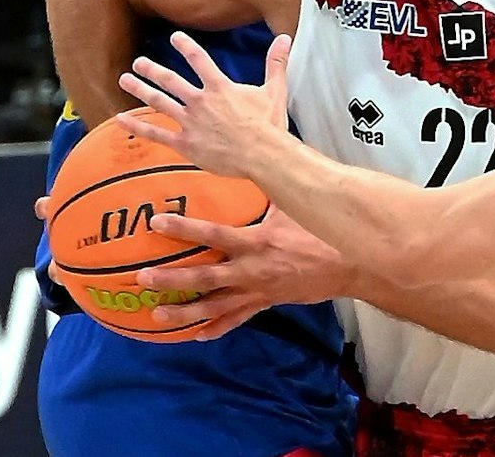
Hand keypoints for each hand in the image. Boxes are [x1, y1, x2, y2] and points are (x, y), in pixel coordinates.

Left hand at [117, 31, 291, 179]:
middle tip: (139, 63)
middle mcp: (200, 101)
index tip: (174, 38)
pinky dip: (137, 126)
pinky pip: (156, 134)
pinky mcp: (185, 144)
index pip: (200, 59)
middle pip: (171, 81)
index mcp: (220, 87)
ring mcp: (190, 122)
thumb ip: (276, 63)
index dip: (186, 47)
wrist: (262, 154)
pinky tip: (120, 119)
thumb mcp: (274, 90)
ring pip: (159, 102)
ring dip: (140, 89)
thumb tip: (285, 39)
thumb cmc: (270, 125)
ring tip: (125, 80)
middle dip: (153, 69)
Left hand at [133, 207, 355, 339]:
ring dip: (184, 312)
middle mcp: (251, 271)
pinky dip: (217, 328)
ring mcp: (257, 291)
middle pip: (204, 279)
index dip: (184, 227)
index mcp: (256, 242)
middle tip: (143, 278)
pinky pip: (237, 319)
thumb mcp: (295, 205)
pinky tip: (197, 335)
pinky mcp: (266, 303)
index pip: (212, 234)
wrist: (351, 264)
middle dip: (171, 280)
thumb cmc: (323, 231)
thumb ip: (270, 188)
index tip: (156, 222)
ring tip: (157, 315)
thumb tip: (253, 159)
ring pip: (214, 306)